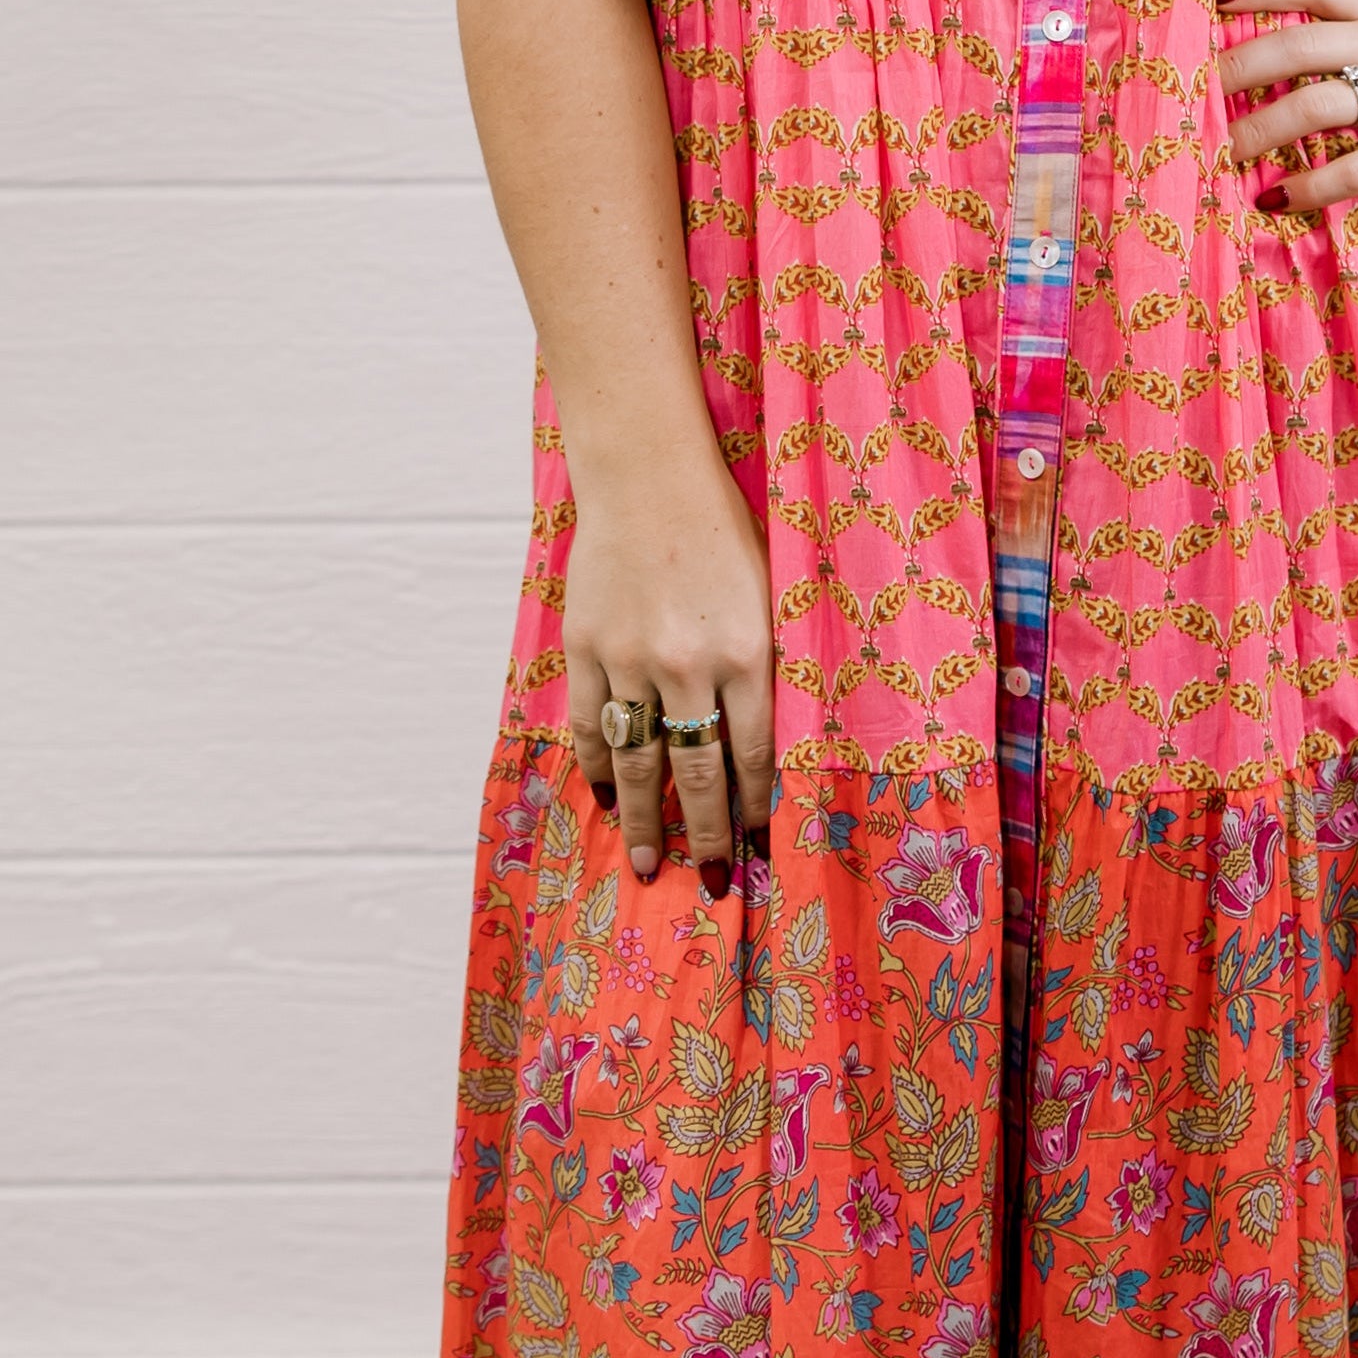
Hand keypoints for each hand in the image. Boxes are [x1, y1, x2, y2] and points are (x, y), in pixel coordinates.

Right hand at [561, 460, 778, 899]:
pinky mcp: (588, 644)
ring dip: (645, 818)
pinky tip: (605, 796)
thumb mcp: (769, 594)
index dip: (755, 808)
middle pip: (698, 771)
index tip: (756, 847)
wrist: (649, 473)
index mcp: (749, 651)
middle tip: (708, 884)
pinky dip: (598, 765)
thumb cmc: (722, 530)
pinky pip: (592, 722)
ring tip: (649, 862)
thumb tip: (764, 747)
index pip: (754, 754)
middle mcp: (690, 662)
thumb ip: (767, 667)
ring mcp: (631, 656)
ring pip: (638, 760)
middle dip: (706, 834)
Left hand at [1214, 0, 1357, 211]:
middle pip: (1297, 45)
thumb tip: (1256, 45)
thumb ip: (1342, 34)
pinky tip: (1273, 198)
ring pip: (1314, 105)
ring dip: (1259, 132)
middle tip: (1197, 95)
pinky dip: (1305, 187)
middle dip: (1237, 69)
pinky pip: (1350, 168)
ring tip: (1225, 154)